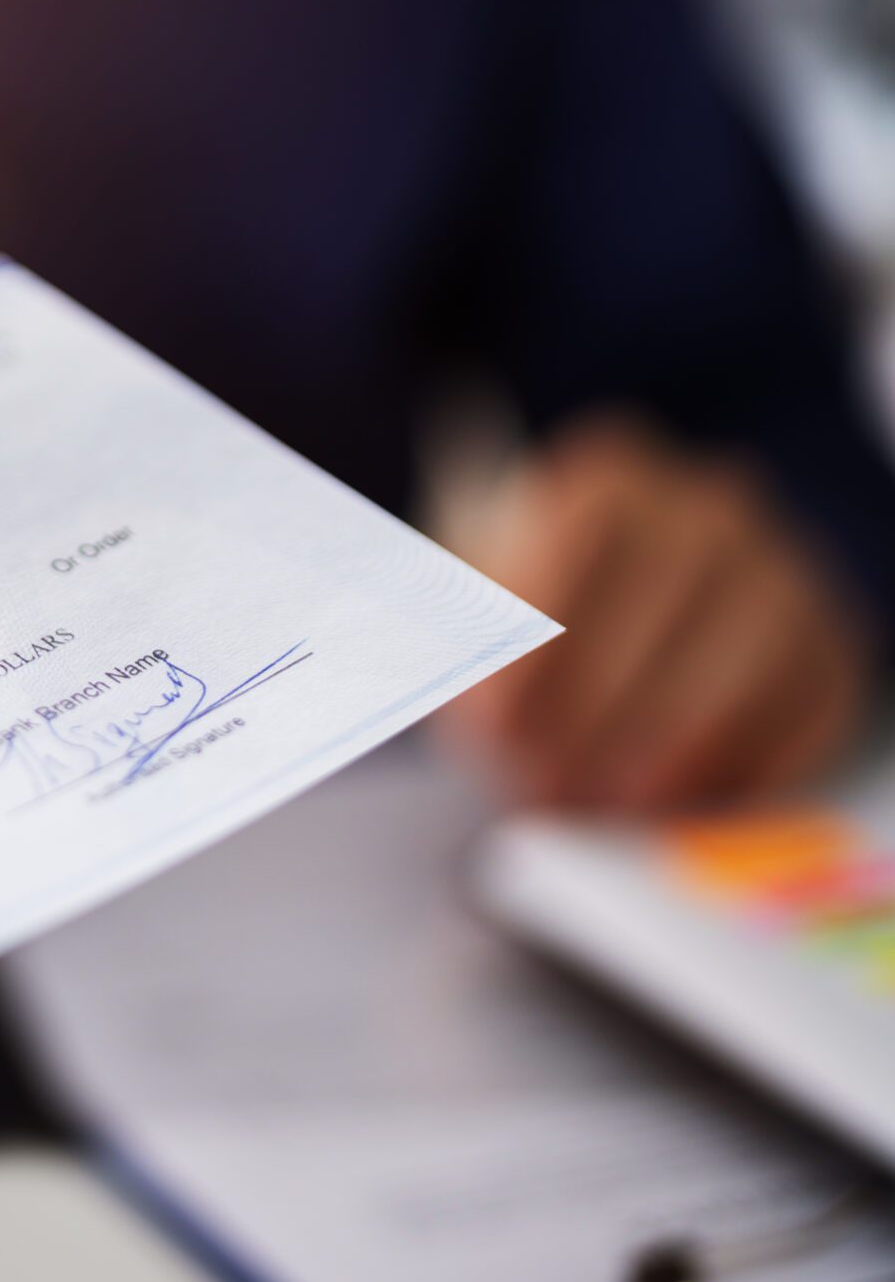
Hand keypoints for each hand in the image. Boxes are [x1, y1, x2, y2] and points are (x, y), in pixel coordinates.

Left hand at [440, 416, 869, 811]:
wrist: (610, 643)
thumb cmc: (524, 628)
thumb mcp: (463, 609)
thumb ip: (449, 630)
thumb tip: (459, 685)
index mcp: (608, 477)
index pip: (579, 521)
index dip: (534, 619)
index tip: (491, 715)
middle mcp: (707, 508)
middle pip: (665, 591)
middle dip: (596, 700)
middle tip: (542, 777)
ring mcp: (783, 573)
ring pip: (746, 654)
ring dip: (669, 740)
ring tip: (606, 801)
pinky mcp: (833, 649)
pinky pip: (810, 707)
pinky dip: (746, 766)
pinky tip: (679, 804)